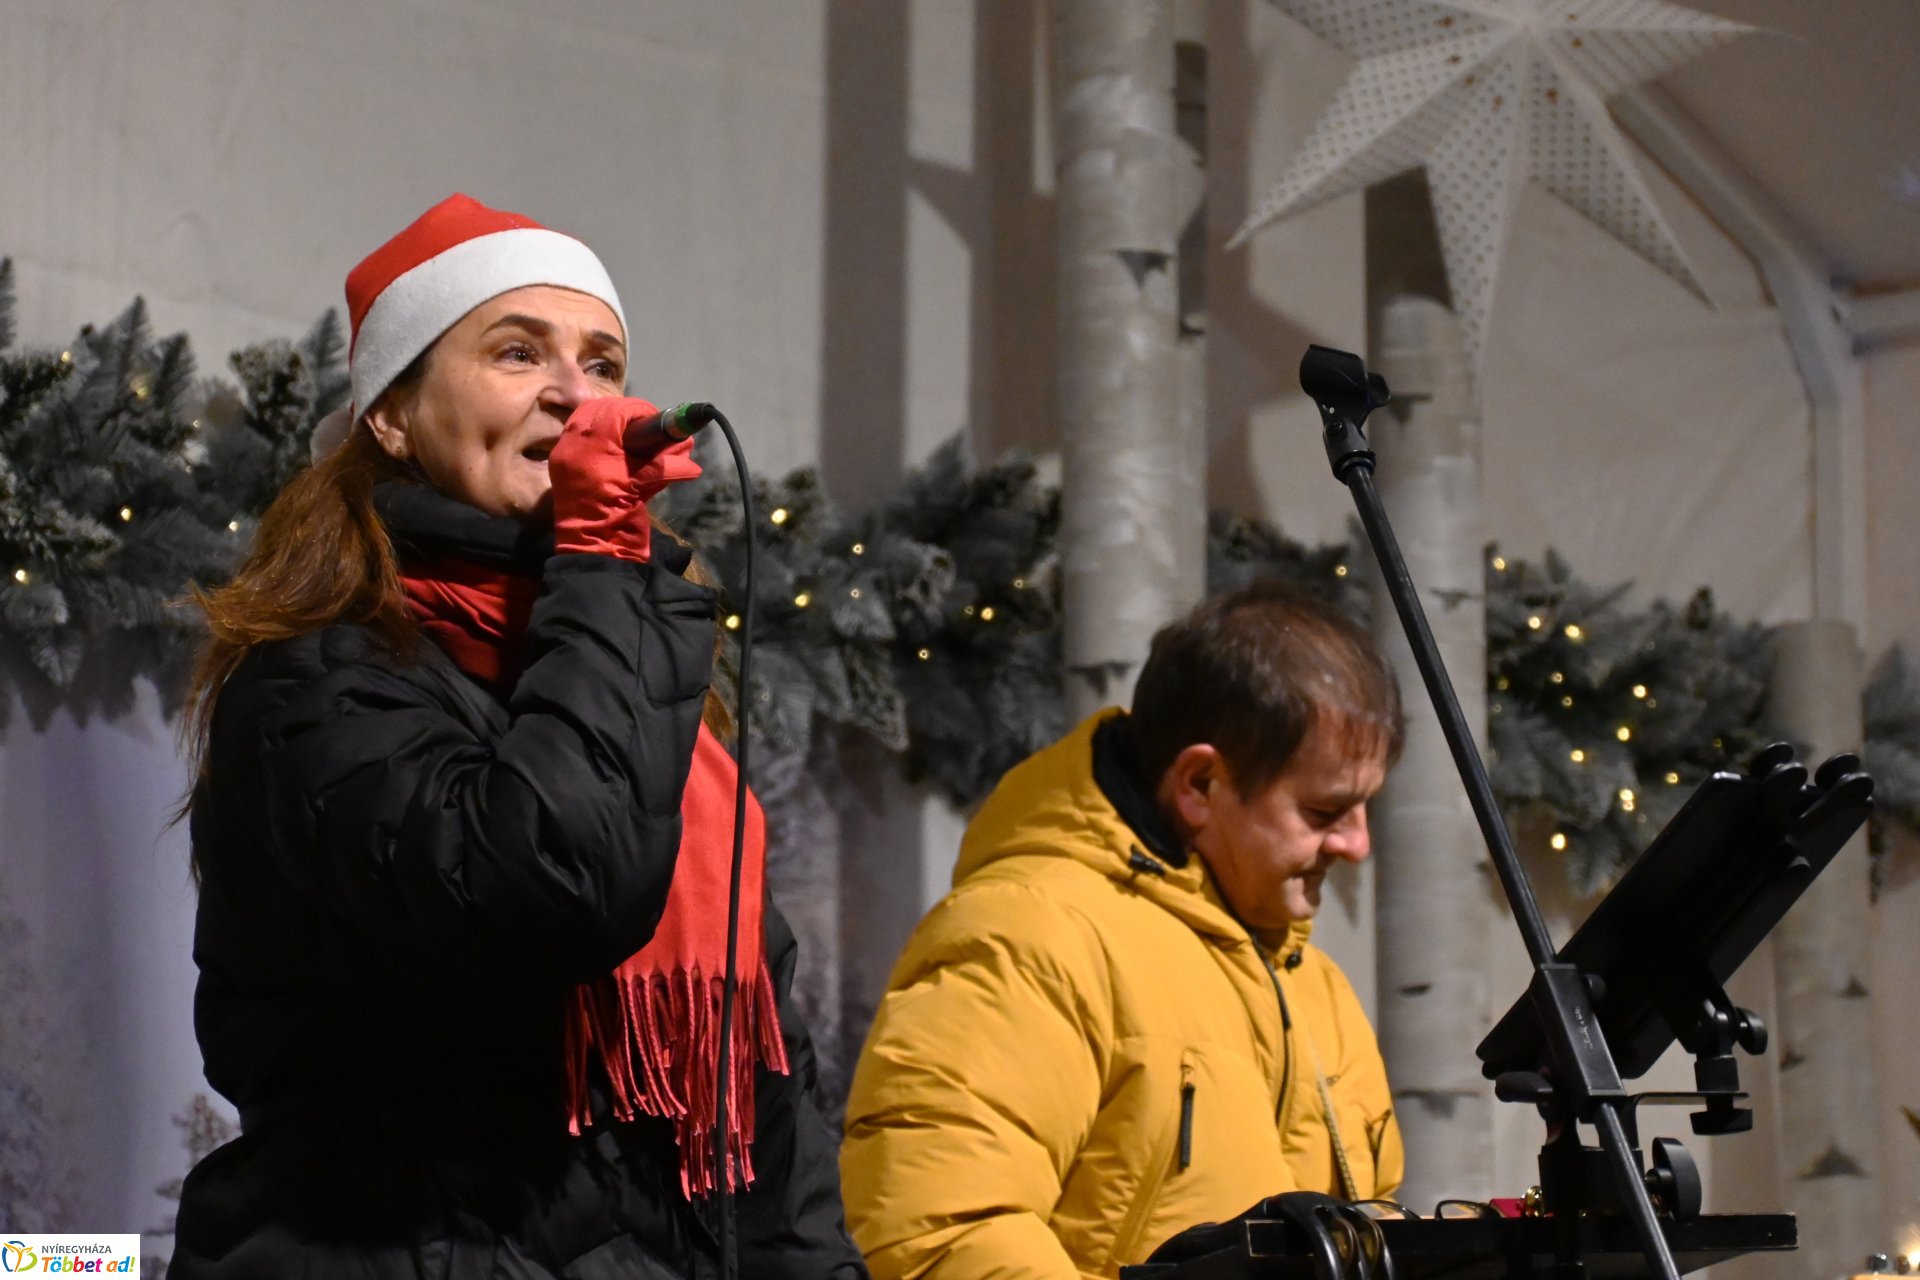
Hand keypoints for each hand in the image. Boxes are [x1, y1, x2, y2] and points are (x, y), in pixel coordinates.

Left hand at [549, 397, 702, 562]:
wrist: (595, 552)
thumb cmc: (621, 519)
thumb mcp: (647, 485)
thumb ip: (666, 461)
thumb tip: (686, 441)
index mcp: (591, 447)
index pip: (615, 411)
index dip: (639, 411)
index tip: (656, 420)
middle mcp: (573, 445)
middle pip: (596, 409)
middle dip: (623, 413)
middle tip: (644, 426)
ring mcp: (565, 455)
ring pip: (586, 420)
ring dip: (610, 422)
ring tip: (632, 435)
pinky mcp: (562, 467)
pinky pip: (579, 437)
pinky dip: (600, 437)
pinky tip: (618, 449)